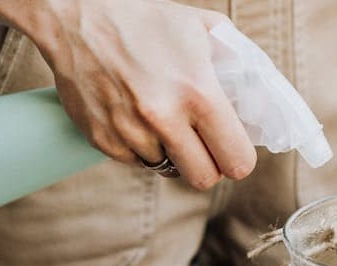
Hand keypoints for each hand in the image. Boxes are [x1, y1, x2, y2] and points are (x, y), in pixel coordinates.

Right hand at [27, 0, 256, 189]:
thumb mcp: (200, 29)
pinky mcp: (104, 141)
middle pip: (203, 179)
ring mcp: (131, 133)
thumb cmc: (143, 19)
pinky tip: (134, 115)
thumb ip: (237, 61)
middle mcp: (164, 118)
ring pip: (168, 170)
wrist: (75, 14)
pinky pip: (136, 162)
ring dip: (170, 152)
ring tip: (160, 118)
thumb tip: (261, 99)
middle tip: (201, 144)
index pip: (236, 161)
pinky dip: (140, 146)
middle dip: (207, 165)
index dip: (237, 158)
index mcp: (197, 92)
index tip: (231, 150)